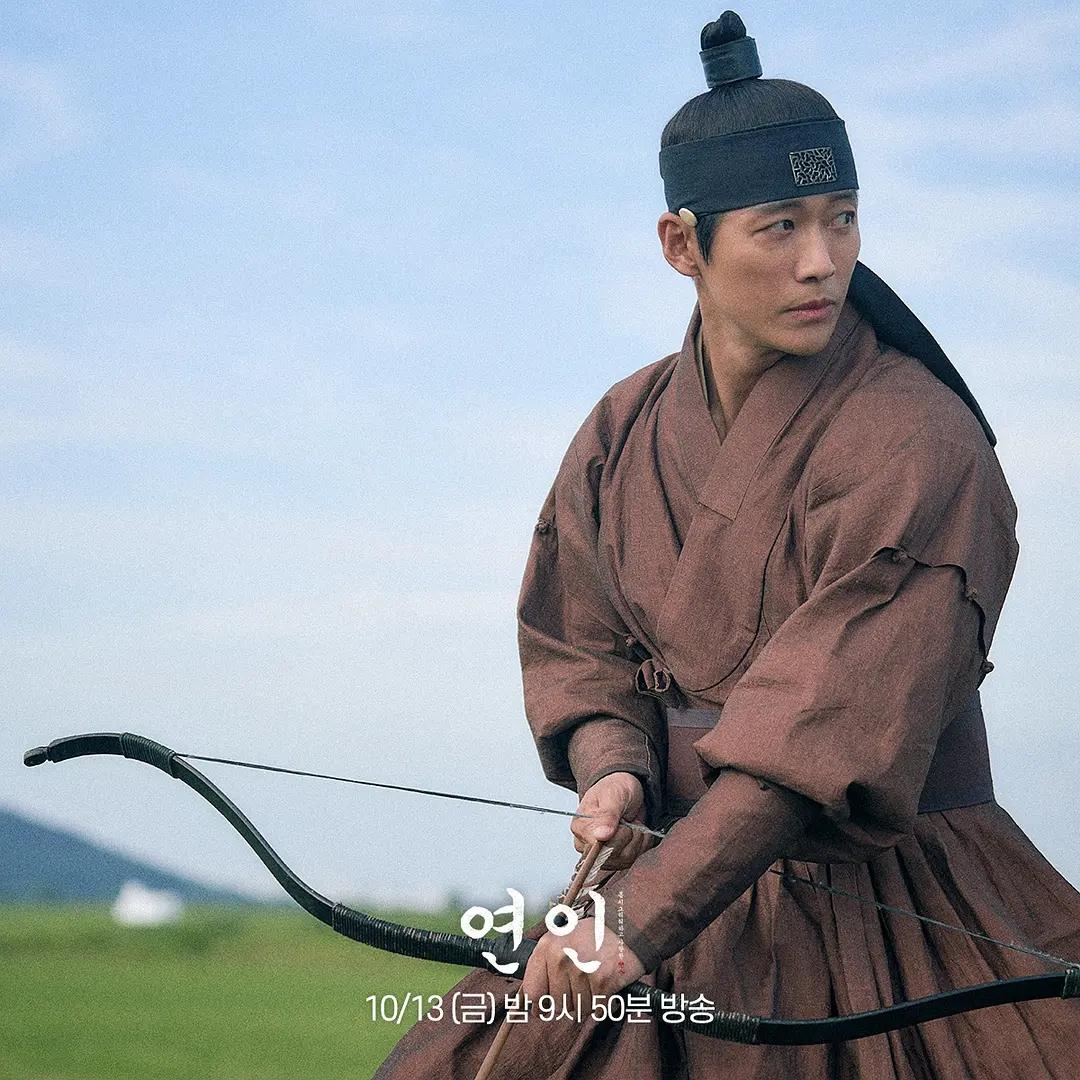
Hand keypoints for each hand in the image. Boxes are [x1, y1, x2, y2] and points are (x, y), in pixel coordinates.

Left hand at [520, 916, 644, 1017]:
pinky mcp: (602, 981)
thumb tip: (530, 1003)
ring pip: (577, 1009)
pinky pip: (596, 1009)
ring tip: (594, 980)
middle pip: (556, 1004)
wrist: (627, 927)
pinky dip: (603, 1003)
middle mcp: (561, 958)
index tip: (540, 1009)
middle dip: (568, 1000)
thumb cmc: (593, 935)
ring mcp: (581, 970)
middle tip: (580, 983)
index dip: (536, 1005)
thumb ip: (544, 964)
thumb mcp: (562, 938)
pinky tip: (606, 985)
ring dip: (587, 1001)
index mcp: (547, 946)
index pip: (531, 991)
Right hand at [572, 771, 654, 869]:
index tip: (621, 819)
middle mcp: (588, 845)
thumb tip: (600, 836)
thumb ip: (607, 815)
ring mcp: (603, 855)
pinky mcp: (617, 860)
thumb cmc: (615, 788)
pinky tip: (635, 830)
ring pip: (625, 859)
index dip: (616, 834)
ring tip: (631, 822)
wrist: (627, 789)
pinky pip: (635, 860)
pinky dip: (642, 843)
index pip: (597, 846)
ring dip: (636, 838)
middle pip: (612, 854)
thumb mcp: (613, 795)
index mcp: (581, 828)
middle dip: (627, 834)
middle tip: (626, 818)